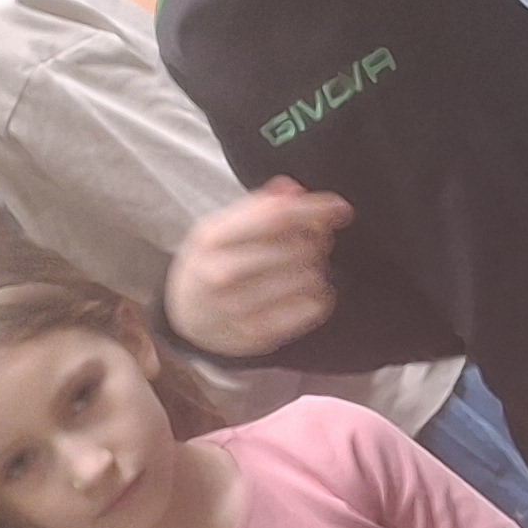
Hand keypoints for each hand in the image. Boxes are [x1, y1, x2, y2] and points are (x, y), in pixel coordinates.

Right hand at [167, 181, 351, 356]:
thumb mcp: (221, 226)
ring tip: (304, 266)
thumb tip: (293, 191)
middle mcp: (221, 274)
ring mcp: (238, 308)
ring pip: (309, 278)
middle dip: (317, 239)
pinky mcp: (257, 336)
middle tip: (313, 240)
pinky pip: (311, 309)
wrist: (188, 317)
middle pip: (297, 247)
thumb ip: (258, 206)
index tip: (339, 208)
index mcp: (212, 238)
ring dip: (317, 268)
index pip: (275, 217)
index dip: (314, 209)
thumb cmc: (213, 263)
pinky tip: (306, 290)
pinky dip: (319, 296)